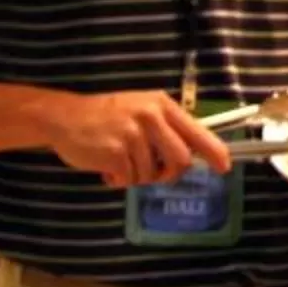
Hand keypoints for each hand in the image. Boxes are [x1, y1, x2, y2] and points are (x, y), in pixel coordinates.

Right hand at [41, 91, 228, 188]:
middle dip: (169, 174)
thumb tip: (192, 154)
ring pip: (152, 174)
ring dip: (136, 177)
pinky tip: (107, 169)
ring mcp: (133, 134)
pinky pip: (130, 180)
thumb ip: (165, 128)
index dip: (214, 151)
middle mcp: (150, 117)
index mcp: (161, 105)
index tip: (224, 166)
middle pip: (180, 159)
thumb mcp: (140, 110)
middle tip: (153, 174)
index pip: (196, 131)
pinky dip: (119, 181)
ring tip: (119, 163)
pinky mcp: (116, 152)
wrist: (63, 117)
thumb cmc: (105, 117)